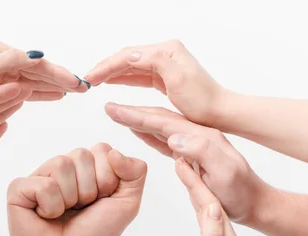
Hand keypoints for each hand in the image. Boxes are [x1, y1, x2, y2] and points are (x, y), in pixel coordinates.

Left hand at [0, 41, 86, 110]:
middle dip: (63, 79)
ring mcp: (4, 75)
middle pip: (41, 71)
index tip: (77, 83)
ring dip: (56, 86)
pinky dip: (43, 93)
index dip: (60, 73)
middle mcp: (5, 61)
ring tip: (76, 91)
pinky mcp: (2, 90)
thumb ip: (12, 61)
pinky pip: (28, 90)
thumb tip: (39, 56)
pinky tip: (56, 96)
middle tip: (84, 88)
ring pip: (37, 80)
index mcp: (2, 53)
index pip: (38, 64)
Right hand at [7, 143, 146, 235]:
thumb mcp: (127, 203)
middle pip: (82, 155)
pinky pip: (43, 185)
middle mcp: (62, 166)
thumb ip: (136, 172)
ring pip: (62, 165)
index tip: (99, 202)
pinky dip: (50, 208)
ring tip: (62, 213)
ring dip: (70, 199)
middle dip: (89, 190)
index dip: (107, 180)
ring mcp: (39, 175)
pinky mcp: (18, 188)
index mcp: (86, 166)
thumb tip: (114, 152)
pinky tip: (45, 217)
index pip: (102, 150)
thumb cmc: (94, 234)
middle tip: (79, 209)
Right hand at [85, 40, 225, 124]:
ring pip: (130, 65)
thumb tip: (130, 55)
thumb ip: (156, 63)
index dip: (107, 66)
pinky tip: (112, 81)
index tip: (91, 78)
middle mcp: (165, 53)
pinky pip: (138, 74)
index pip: (129, 55)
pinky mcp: (164, 76)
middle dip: (105, 67)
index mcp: (167, 51)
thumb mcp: (179, 80)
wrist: (219, 112)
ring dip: (112, 72)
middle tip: (87, 79)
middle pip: (127, 57)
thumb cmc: (202, 101)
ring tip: (94, 81)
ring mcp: (165, 64)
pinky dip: (123, 77)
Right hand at [105, 104, 272, 223]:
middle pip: (158, 119)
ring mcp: (192, 146)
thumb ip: (202, 151)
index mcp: (201, 137)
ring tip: (117, 113)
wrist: (255, 203)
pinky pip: (164, 142)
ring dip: (138, 120)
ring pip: (159, 128)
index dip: (137, 115)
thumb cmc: (241, 193)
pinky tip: (138, 130)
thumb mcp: (226, 173)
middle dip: (132, 113)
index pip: (163, 122)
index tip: (114, 109)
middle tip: (108, 107)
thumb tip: (174, 136)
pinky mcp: (190, 157)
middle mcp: (196, 137)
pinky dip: (148, 134)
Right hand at [175, 158, 244, 235]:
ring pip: (208, 207)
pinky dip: (198, 201)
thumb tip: (213, 206)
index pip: (209, 203)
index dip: (194, 181)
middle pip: (210, 200)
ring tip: (183, 164)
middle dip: (195, 176)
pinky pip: (206, 218)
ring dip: (196, 185)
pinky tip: (192, 193)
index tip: (180, 160)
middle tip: (179, 153)